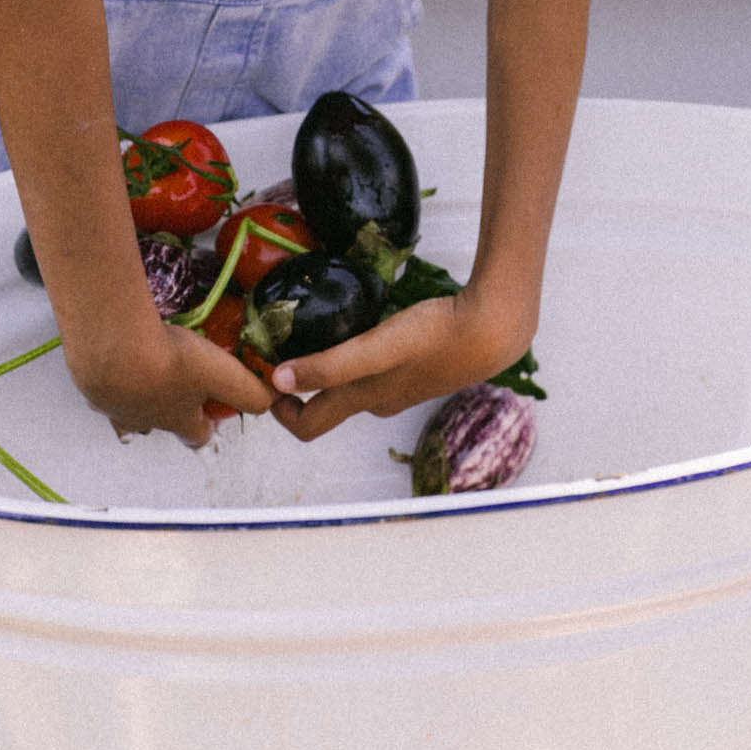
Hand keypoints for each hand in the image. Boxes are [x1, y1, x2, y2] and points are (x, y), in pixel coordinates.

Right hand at [64, 314, 271, 448]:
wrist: (113, 346)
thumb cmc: (169, 362)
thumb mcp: (220, 373)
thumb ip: (248, 390)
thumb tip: (272, 401)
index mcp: (178, 419)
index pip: (197, 436)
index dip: (207, 426)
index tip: (212, 410)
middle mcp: (145, 420)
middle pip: (159, 424)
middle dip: (168, 410)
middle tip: (174, 384)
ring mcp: (114, 405)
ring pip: (128, 410)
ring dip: (136, 396)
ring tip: (140, 372)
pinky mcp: (91, 385)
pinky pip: (102, 387)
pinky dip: (110, 376)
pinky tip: (113, 356)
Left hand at [267, 289, 529, 442]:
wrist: (491, 330)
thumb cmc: (434, 338)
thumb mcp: (376, 350)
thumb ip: (330, 366)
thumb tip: (276, 382)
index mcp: (362, 400)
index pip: (307, 425)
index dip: (277, 409)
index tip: (259, 374)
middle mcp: (376, 400)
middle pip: (325, 404)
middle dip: (295, 386)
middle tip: (276, 348)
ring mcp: (398, 385)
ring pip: (350, 384)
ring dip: (324, 368)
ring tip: (310, 330)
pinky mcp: (415, 366)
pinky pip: (373, 368)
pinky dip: (353, 355)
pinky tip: (357, 324)